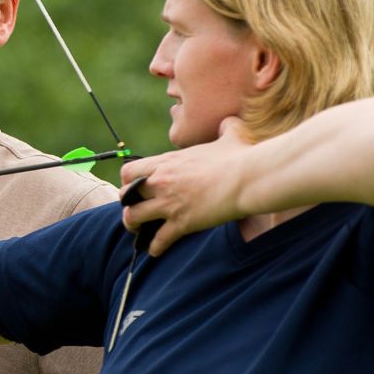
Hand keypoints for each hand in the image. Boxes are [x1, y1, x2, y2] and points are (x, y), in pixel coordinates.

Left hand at [119, 116, 250, 254]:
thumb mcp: (229, 135)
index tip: (136, 187)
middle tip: (134, 210)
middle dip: (127, 204)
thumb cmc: (241, 157)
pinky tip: (156, 250)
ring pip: (133, 218)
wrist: (249, 177)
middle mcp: (162, 182)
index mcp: (167, 162)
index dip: (128, 181)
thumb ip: (224, 129)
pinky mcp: (182, 222)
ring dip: (133, 226)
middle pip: (124, 195)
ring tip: (138, 231)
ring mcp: (170, 203)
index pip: (129, 171)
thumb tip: (231, 123)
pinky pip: (159, 239)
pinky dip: (156, 247)